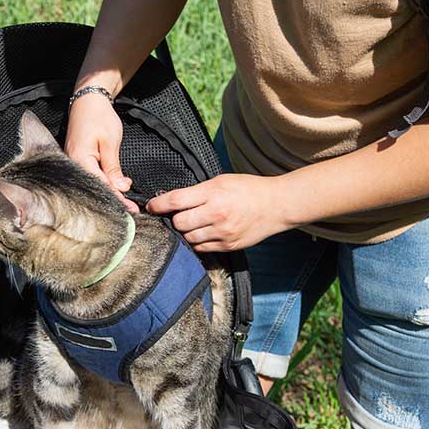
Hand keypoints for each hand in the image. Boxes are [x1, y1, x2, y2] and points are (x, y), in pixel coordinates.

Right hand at [65, 94, 138, 211]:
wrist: (88, 100)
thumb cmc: (98, 117)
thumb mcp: (110, 142)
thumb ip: (113, 168)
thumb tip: (121, 188)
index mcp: (79, 160)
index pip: (100, 185)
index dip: (116, 199)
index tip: (130, 209)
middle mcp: (73, 164)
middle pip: (95, 188)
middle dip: (114, 199)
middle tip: (131, 211)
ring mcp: (73, 162)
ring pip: (93, 183)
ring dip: (109, 192)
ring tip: (126, 204)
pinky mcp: (77, 160)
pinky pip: (90, 176)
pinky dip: (103, 182)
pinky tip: (115, 189)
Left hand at [146, 174, 294, 250]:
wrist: (277, 205)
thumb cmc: (248, 188)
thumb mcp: (221, 180)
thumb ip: (197, 191)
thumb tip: (173, 201)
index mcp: (213, 193)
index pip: (175, 201)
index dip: (158, 205)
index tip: (151, 206)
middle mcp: (216, 214)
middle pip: (178, 223)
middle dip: (173, 220)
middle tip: (177, 215)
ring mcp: (223, 232)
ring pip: (188, 238)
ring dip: (185, 232)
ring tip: (191, 224)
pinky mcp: (228, 246)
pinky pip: (201, 248)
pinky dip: (197, 242)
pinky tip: (202, 233)